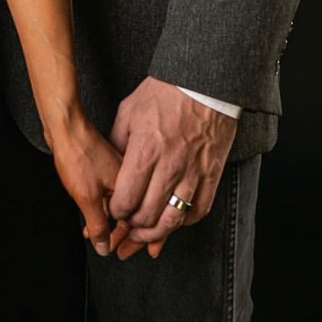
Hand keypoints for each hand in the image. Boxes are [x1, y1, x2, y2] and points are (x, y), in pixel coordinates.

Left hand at [48, 111, 131, 257]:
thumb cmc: (78, 153)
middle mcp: (129, 177)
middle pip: (130, 213)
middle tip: (107, 245)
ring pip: (120, 202)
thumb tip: (104, 247)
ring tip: (95, 232)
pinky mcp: (106, 166)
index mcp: (131, 184)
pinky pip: (110, 192)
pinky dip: (103, 205)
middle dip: (119, 233)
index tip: (117, 251)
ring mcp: (118, 170)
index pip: (134, 221)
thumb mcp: (87, 197)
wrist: (65, 126)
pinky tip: (92, 210)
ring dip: (109, 220)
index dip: (125, 239)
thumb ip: (98, 225)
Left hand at [107, 77, 236, 260]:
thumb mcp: (129, 112)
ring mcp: (192, 173)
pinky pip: (197, 210)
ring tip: (145, 238)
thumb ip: (118, 143)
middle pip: (146, 216)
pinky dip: (183, 222)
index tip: (112, 212)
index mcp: (145, 152)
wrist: (203, 83)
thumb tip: (110, 169)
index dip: (114, 213)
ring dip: (156, 235)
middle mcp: (169, 168)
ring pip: (172, 220)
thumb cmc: (164, 93)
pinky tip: (173, 222)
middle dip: (131, 229)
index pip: (125, 200)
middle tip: (125, 231)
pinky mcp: (210, 175)